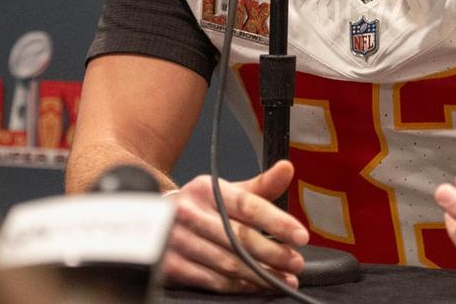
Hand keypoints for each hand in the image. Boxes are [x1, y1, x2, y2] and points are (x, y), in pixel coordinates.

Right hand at [160, 160, 308, 292]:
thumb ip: (260, 185)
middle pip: (239, 237)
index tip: (301, 235)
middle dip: (273, 253)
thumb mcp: (227, 191)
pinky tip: (257, 286)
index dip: (277, 221)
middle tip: (296, 262)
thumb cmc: (200, 206)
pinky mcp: (171, 265)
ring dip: (260, 275)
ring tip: (284, 278)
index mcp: (205, 189)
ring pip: (228, 262)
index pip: (248, 205)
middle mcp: (189, 212)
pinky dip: (239, 286)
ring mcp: (178, 240)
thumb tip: (287, 169)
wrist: (155, 220)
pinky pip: (212, 280)